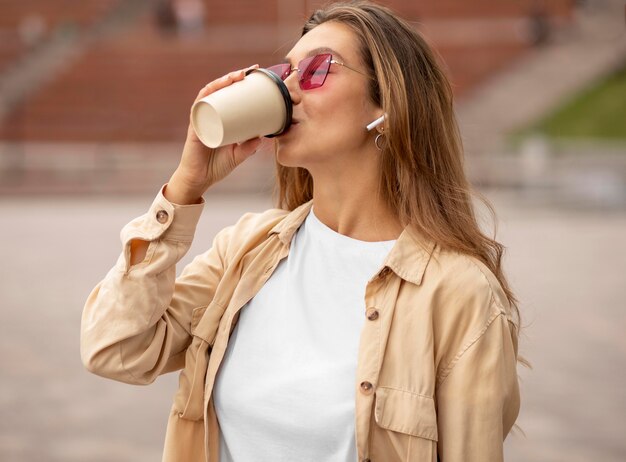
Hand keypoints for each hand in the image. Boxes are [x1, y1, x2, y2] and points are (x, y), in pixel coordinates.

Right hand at [165, 66, 262, 204]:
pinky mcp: (195, 126)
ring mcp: (201, 119)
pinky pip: (199, 106)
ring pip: (210, 93)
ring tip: (237, 76)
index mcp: (219, 119)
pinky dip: (207, 95)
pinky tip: (215, 87)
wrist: (199, 180)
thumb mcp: (239, 155)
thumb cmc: (216, 167)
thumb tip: (264, 137)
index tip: (256, 76)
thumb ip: (249, 147)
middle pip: (220, 90)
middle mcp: (209, 115)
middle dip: (234, 77)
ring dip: (223, 81)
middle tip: (250, 70)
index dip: (240, 84)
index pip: (229, 96)